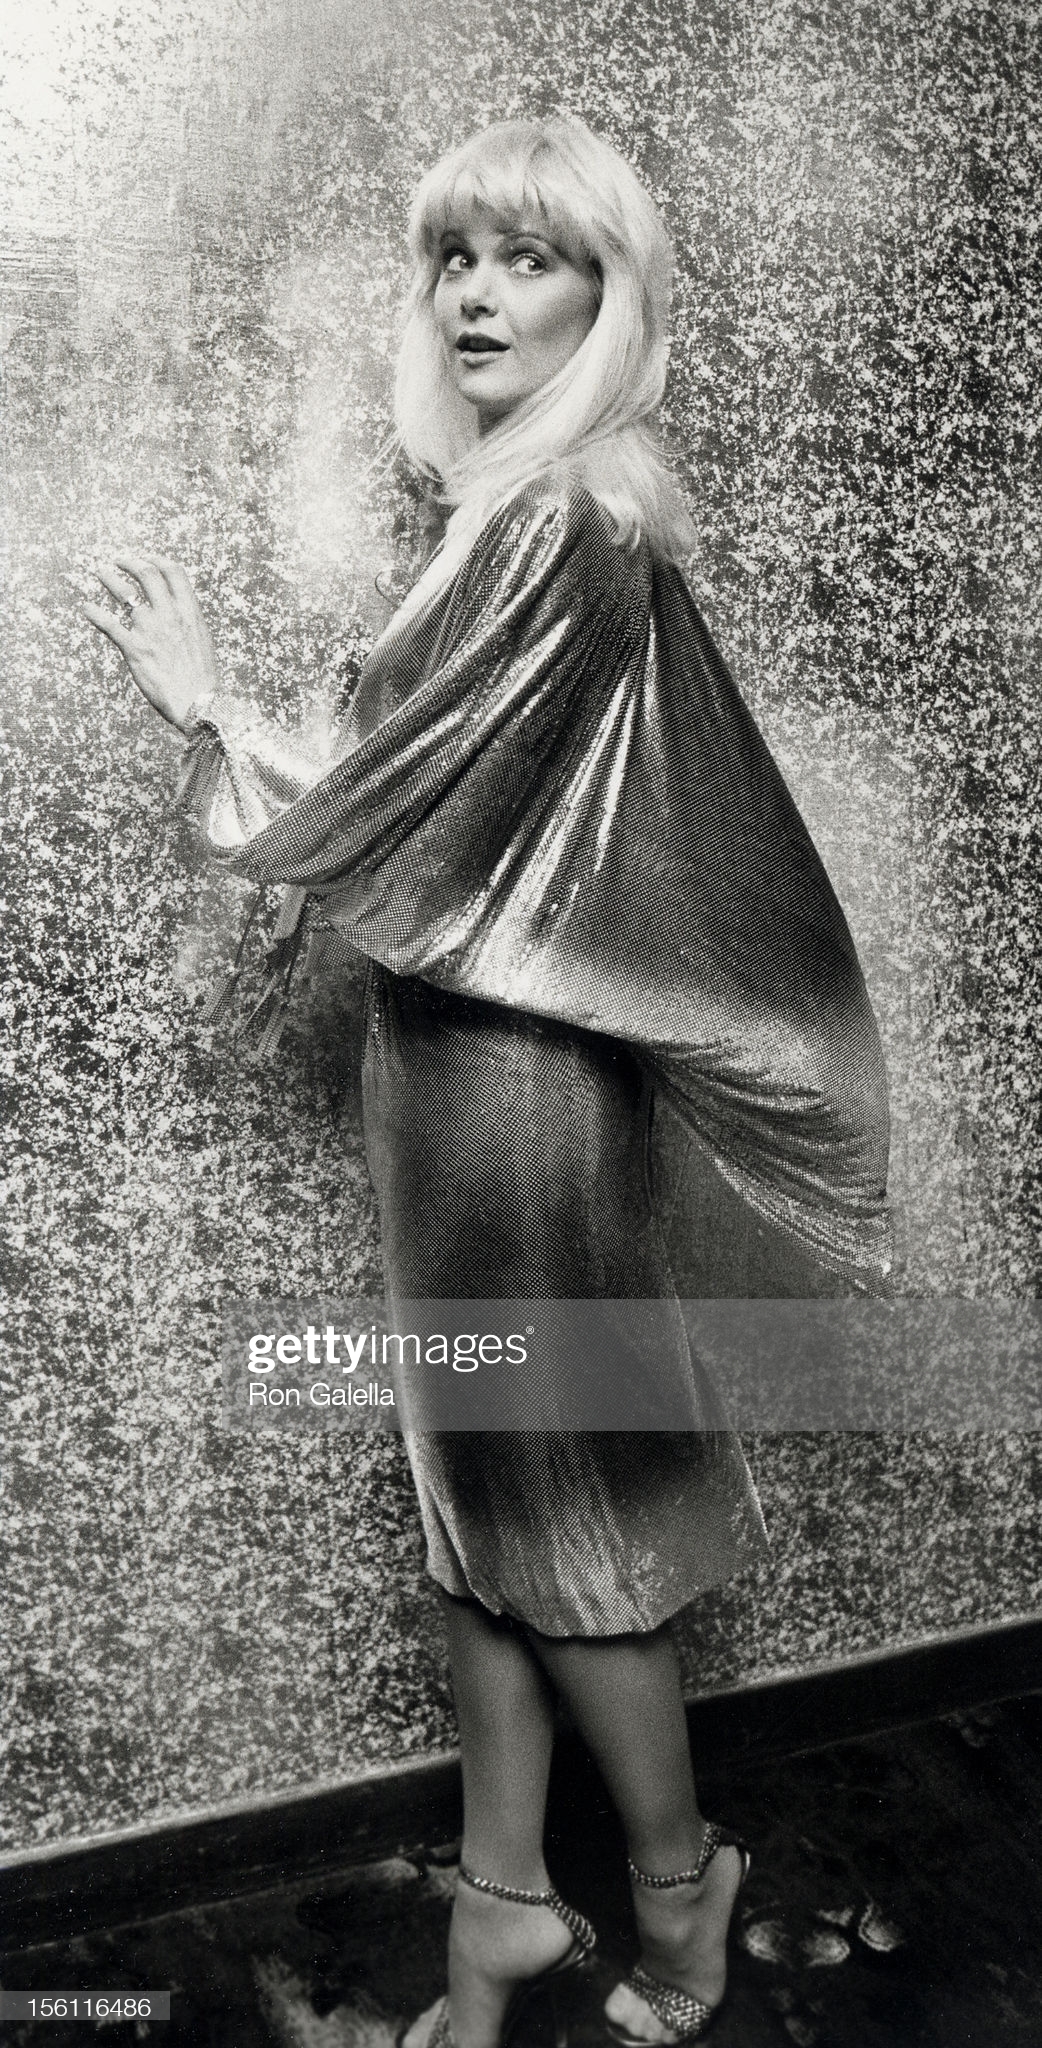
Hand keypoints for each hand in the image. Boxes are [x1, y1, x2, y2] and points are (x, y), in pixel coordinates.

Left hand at [84, 555, 220, 731]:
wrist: (198, 703)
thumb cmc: (201, 678)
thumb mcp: (202, 640)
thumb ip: (187, 620)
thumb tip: (179, 608)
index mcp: (189, 611)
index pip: (172, 572)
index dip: (157, 559)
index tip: (146, 559)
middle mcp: (169, 614)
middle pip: (147, 573)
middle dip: (130, 562)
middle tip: (119, 561)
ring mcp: (150, 630)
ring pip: (124, 592)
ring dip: (109, 578)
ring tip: (101, 572)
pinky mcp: (134, 648)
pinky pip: (109, 624)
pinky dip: (94, 613)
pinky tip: (87, 608)